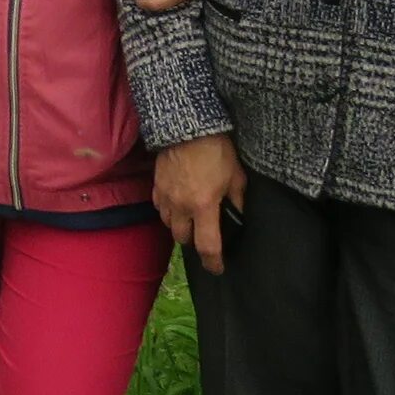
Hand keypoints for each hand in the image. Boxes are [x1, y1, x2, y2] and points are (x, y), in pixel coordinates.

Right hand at [153, 133, 247, 273]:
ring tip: (189, 219)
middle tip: (203, 235)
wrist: (188, 126)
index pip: (207, 246)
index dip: (213, 262)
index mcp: (204, 206)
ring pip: (168, 224)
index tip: (217, 269)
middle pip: (183, 238)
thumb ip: (237, 200)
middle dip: (193, 241)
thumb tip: (239, 214)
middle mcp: (182, 206)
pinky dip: (167, 210)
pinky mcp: (156, 185)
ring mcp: (165, 196)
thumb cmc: (217, 150)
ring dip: (179, 226)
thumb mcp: (237, 176)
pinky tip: (176, 204)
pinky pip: (159, 207)